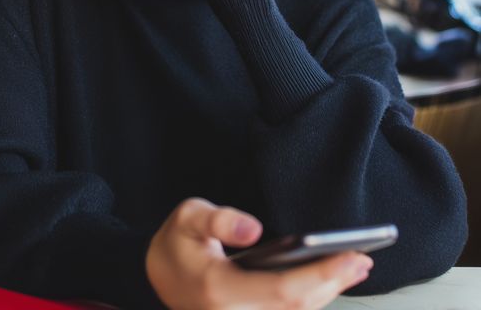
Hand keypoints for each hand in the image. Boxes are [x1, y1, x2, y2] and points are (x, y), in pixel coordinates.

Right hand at [145, 198, 371, 309]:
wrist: (155, 277)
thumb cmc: (176, 242)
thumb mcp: (188, 217)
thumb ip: (218, 219)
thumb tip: (254, 229)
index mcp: (220, 291)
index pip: (283, 290)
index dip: (322, 274)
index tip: (352, 255)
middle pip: (297, 309)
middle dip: (334, 283)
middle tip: (363, 259)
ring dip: (328, 293)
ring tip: (356, 266)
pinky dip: (312, 299)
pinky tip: (331, 280)